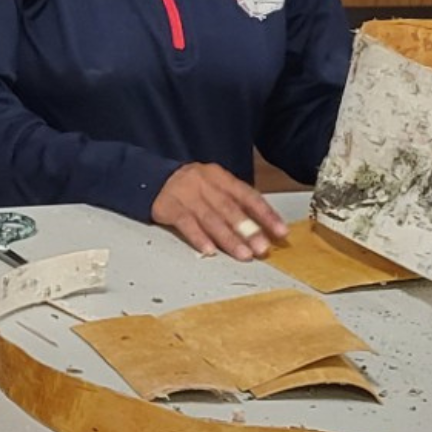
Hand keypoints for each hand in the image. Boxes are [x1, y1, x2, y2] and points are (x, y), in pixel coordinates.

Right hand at [150, 163, 287, 259]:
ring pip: (210, 218)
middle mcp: (204, 183)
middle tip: (262, 247)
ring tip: (243, 254)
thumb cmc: (189, 188)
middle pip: (229, 207)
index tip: (280, 232)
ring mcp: (185, 194)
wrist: (151, 179)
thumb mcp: (213, 187)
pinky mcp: (168, 207)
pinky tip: (209, 250)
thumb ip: (234, 203)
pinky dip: (198, 237)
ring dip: (228, 238)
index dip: (265, 214)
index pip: (247, 195)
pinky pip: (186, 223)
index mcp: (220, 177)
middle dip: (248, 229)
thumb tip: (262, 228)